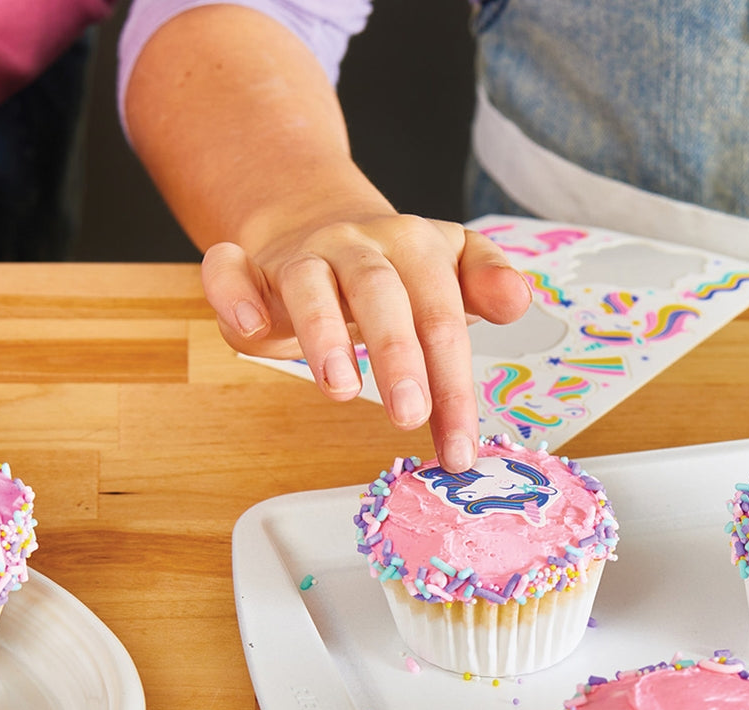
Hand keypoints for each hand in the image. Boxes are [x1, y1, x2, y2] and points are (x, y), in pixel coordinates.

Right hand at [201, 211, 531, 472]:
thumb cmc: (392, 271)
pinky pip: (230, 271)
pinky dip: (233, 295)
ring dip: (323, 334)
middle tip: (409, 417)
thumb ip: (484, 283)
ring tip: (340, 388)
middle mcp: (361, 247)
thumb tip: (518, 300)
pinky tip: (250, 331)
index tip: (459, 446)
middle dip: (399, 357)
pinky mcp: (250, 269)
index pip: (443, 314)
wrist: (317, 224)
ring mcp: (303, 257)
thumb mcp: (448, 269)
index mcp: (417, 247)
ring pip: (311, 285)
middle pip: (383, 296)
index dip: (454, 383)